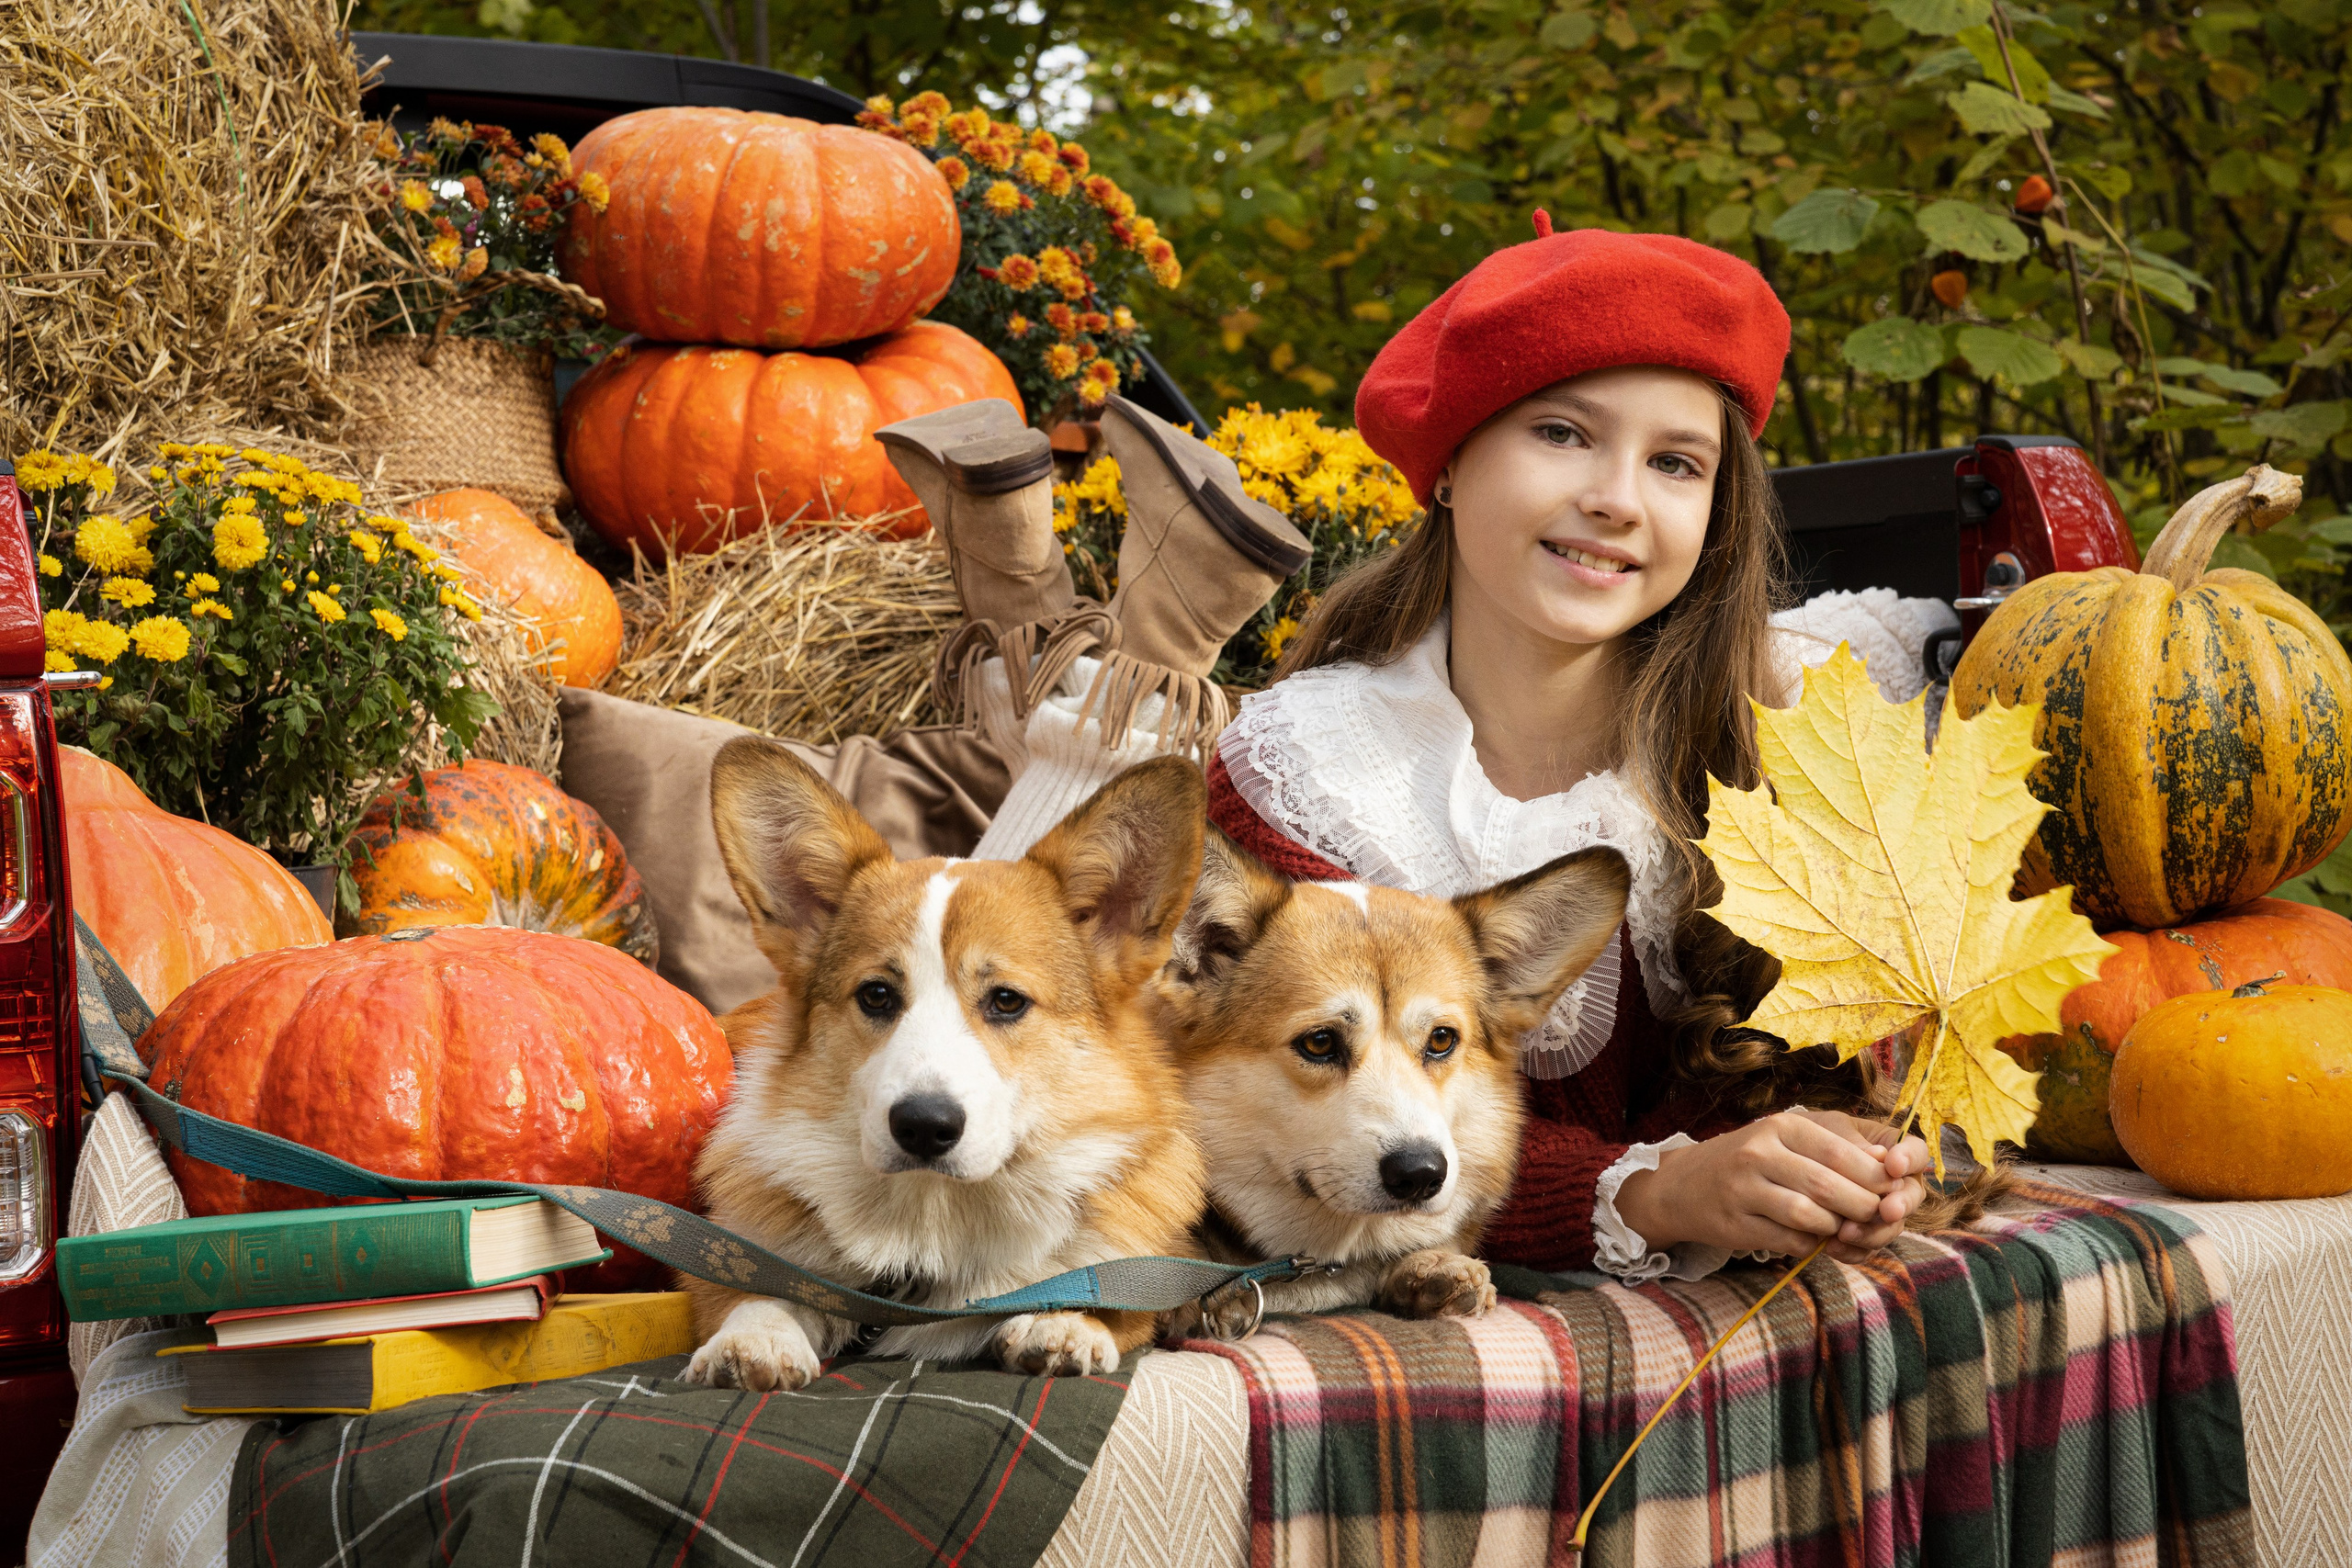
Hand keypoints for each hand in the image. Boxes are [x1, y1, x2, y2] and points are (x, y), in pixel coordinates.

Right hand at [1613, 1110, 1929, 1264]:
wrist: (1684, 1184)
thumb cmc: (1752, 1160)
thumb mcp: (1790, 1138)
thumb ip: (1839, 1145)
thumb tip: (1892, 1166)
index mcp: (1782, 1125)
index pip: (1842, 1152)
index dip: (1876, 1177)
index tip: (1891, 1191)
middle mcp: (1760, 1152)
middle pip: (1830, 1186)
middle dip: (1862, 1207)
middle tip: (1874, 1216)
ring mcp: (1743, 1189)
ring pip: (1810, 1216)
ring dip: (1837, 1228)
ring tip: (1842, 1227)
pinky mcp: (1734, 1223)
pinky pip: (1789, 1240)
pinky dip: (1811, 1244)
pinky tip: (1812, 1237)